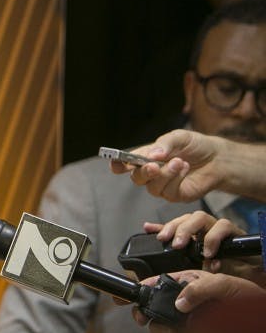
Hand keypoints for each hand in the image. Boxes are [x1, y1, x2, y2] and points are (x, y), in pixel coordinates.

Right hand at [109, 129, 225, 201]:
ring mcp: (162, 186)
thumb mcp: (179, 137)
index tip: (115, 162)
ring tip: (180, 162)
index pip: (125, 164)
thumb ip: (164, 144)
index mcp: (146, 157)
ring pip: (152, 187)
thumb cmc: (195, 146)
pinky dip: (177, 179)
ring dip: (166, 174)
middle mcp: (151, 173)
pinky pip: (168, 192)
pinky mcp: (175, 195)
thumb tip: (151, 155)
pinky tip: (185, 168)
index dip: (117, 164)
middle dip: (143, 172)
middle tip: (155, 165)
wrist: (217, 158)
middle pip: (136, 178)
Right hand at [132, 270, 265, 332]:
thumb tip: (179, 303)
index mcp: (186, 282)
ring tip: (174, 331)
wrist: (261, 320)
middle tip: (142, 318)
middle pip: (150, 307)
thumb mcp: (225, 284)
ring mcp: (186, 321)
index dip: (137, 288)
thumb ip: (200, 288)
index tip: (121, 297)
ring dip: (160, 329)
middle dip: (143, 313)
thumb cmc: (247, 297)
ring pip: (159, 326)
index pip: (155, 283)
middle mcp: (182, 302)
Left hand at [143, 212, 262, 281]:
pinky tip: (208, 254)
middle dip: (175, 227)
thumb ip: (177, 247)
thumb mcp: (196, 261)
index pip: (179, 222)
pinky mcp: (235, 234)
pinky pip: (224, 226)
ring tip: (182, 246)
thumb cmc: (226, 265)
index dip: (165, 225)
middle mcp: (207, 228)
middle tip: (168, 242)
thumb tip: (151, 232)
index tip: (152, 232)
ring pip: (202, 217)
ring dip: (189, 229)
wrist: (254, 272)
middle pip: (187, 217)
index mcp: (197, 234)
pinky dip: (213, 238)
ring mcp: (220, 229)